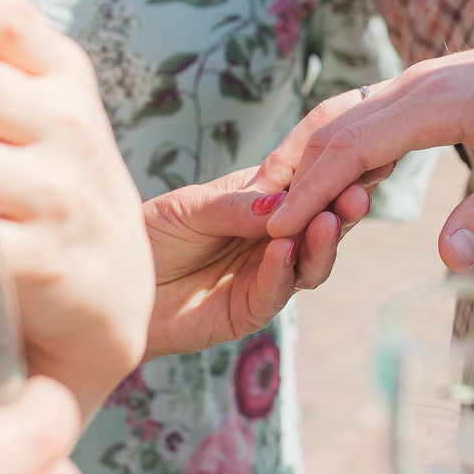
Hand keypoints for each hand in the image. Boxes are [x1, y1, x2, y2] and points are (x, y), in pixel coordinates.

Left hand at [139, 167, 374, 358]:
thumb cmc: (149, 235)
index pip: (308, 191)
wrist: (112, 282)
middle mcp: (272, 241)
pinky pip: (273, 293)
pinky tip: (284, 251)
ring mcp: (263, 277)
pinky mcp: (247, 312)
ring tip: (327, 221)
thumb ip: (235, 206)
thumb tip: (284, 199)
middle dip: (340, 211)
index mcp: (262, 205)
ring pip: (308, 264)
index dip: (335, 179)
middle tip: (357, 195)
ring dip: (321, 243)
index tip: (361, 161)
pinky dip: (281, 271)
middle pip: (319, 228)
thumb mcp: (189, 209)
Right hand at [256, 18, 473, 270]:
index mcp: (437, 101)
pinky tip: (317, 186)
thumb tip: (451, 258)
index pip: (353, 145)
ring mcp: (409, 85)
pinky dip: (327, 150)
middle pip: (329, 127)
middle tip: (253, 226)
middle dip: (286, 175)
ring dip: (298, 159)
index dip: (311, 189)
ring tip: (266, 206)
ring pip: (336, 118)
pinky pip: (357, 118)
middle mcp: (411, 85)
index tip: (276, 228)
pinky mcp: (414, 93)